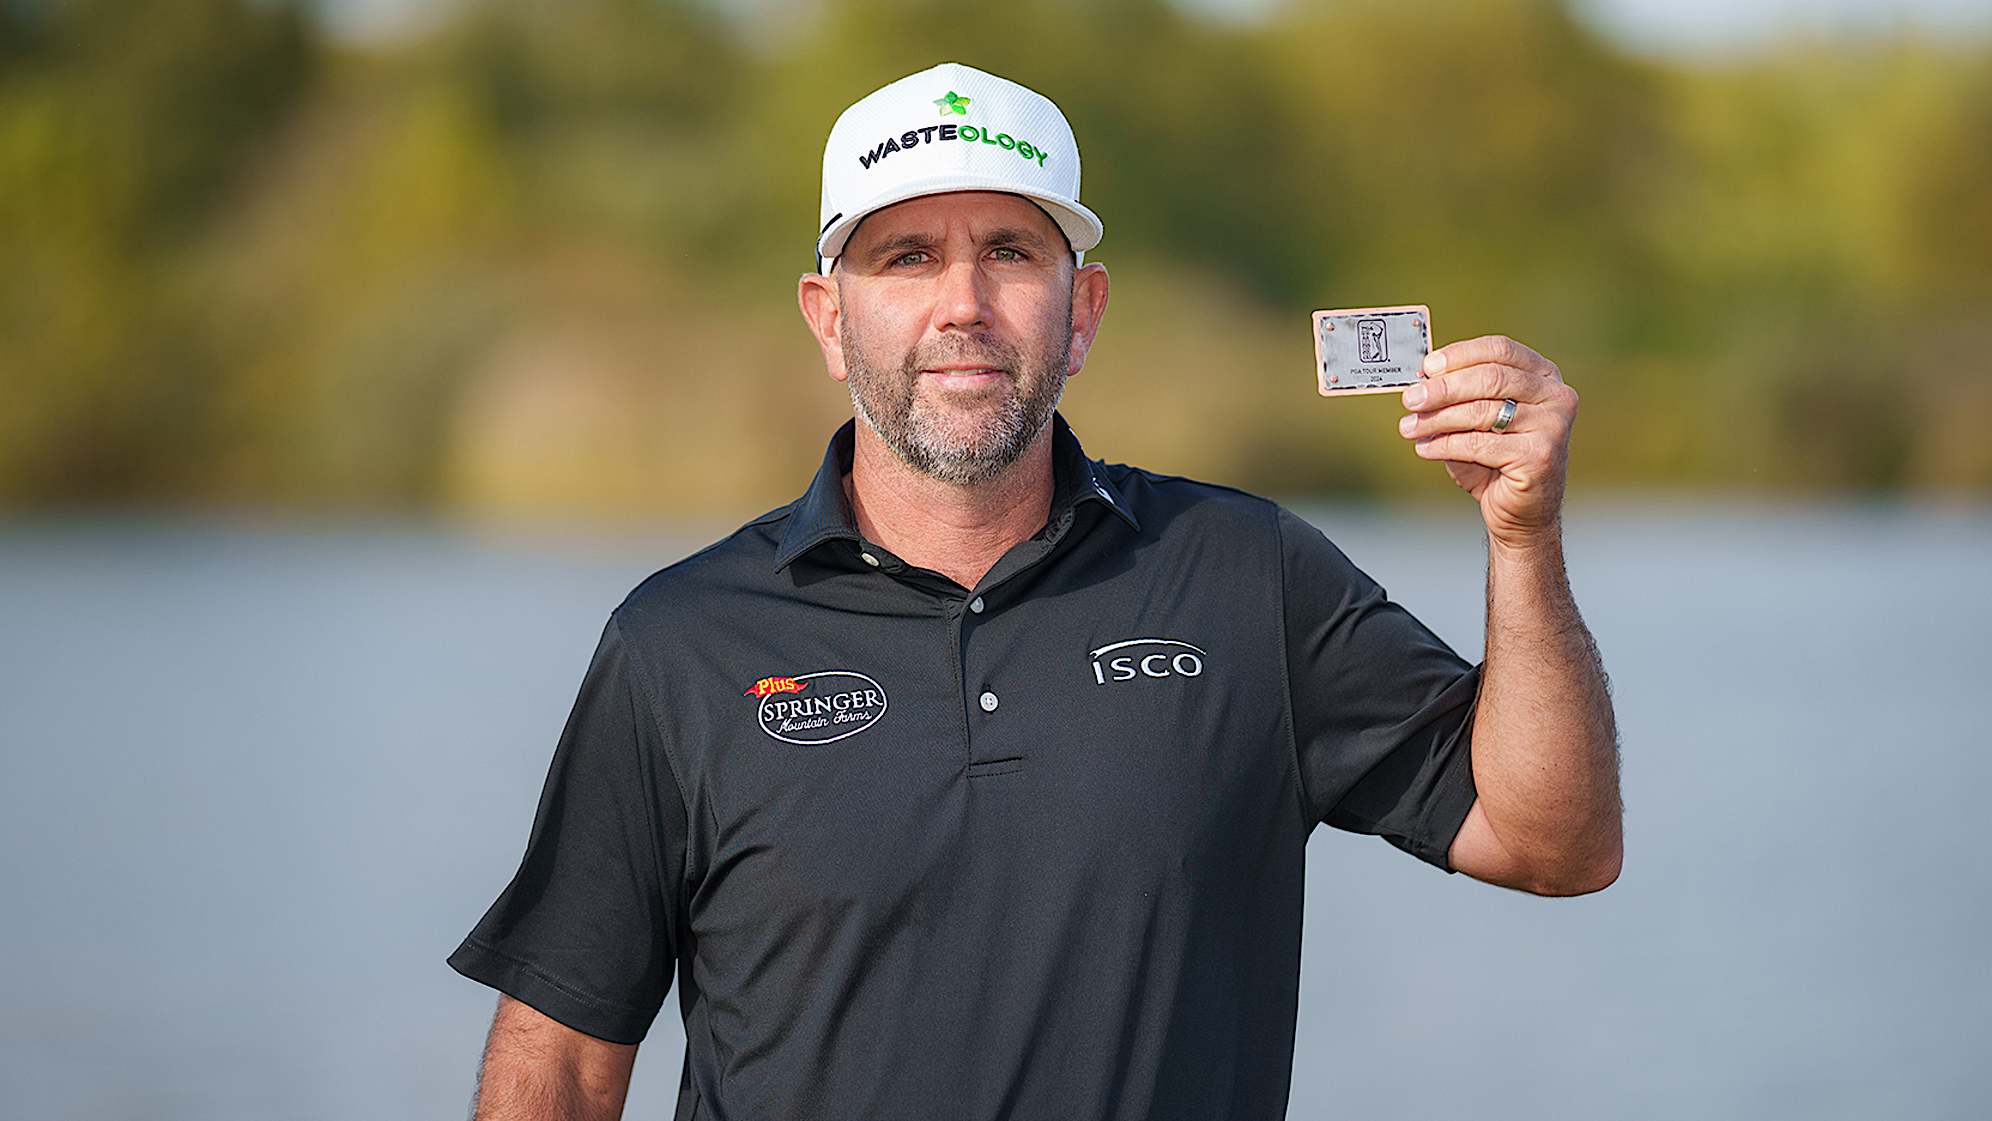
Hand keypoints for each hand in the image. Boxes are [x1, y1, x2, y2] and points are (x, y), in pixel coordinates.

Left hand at [1397, 334, 1576, 548]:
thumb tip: (1421, 379)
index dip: (1459, 355)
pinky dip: (1445, 445)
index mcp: (1543, 376)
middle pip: (1490, 378)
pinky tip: (1425, 448)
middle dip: (1443, 388)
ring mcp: (1553, 425)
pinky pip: (1479, 444)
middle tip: (1411, 399)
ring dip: (1437, 419)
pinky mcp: (1540, 455)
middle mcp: (1555, 395)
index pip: (1499, 349)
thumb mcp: (1475, 420)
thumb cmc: (1495, 461)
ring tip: (1409, 427)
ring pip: (1482, 411)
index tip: (1426, 367)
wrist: (1521, 511)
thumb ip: (1456, 397)